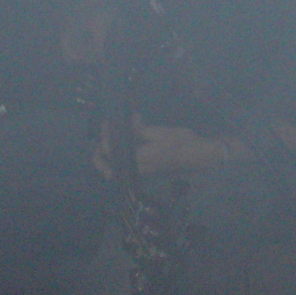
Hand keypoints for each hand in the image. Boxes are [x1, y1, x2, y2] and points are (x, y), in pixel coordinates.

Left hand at [93, 113, 248, 178]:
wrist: (198, 156)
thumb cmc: (182, 142)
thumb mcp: (160, 132)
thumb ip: (141, 130)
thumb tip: (129, 121)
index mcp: (140, 159)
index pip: (112, 152)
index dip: (105, 138)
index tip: (107, 124)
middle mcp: (139, 168)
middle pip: (109, 171)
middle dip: (99, 159)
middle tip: (97, 144)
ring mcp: (142, 171)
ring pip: (116, 172)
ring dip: (107, 161)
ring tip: (104, 146)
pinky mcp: (146, 170)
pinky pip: (126, 168)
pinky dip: (119, 160)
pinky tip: (121, 145)